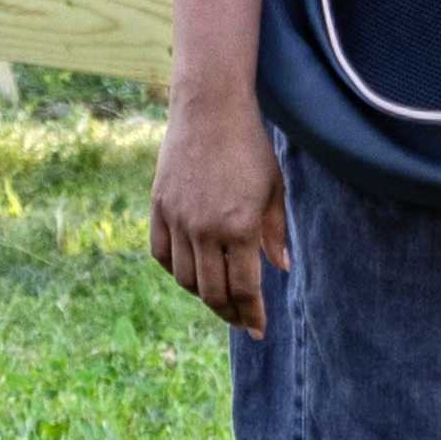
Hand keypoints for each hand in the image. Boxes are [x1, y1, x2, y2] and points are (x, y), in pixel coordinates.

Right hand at [151, 93, 288, 336]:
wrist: (210, 109)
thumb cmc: (250, 147)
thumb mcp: (275, 188)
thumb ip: (276, 232)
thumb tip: (282, 268)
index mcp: (239, 227)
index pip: (244, 287)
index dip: (252, 313)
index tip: (259, 329)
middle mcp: (205, 229)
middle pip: (212, 291)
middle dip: (230, 313)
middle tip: (241, 321)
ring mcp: (178, 219)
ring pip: (186, 278)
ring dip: (203, 296)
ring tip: (219, 300)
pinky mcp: (159, 208)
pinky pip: (162, 254)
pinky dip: (176, 271)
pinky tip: (192, 274)